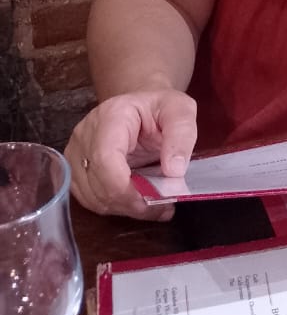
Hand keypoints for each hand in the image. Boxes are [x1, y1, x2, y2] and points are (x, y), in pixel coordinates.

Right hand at [65, 89, 197, 219]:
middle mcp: (85, 135)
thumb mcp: (181, 111)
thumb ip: (182, 135)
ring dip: (124, 207)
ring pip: (92, 197)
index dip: (125, 187)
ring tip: (152, 204)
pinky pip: (90, 199)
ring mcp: (77, 154)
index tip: (153, 199)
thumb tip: (174, 171)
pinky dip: (115, 206)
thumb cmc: (160, 107)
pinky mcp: (76, 171)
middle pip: (97, 183)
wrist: (143, 107)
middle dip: (130, 202)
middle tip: (162, 206)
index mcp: (111, 116)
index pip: (105, 158)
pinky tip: (136, 202)